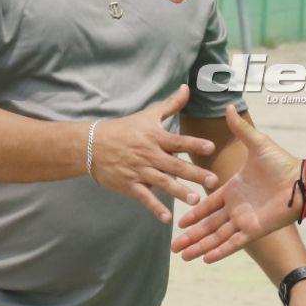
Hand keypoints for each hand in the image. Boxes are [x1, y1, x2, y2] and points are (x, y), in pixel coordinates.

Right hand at [92, 85, 218, 222]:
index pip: (178, 141)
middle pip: (175, 165)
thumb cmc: (125, 129)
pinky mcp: (129, 185)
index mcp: (155, 138)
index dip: (194, 144)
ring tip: (195, 200)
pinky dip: (155, 208)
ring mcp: (139, 171)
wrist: (92, 144)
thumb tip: (187, 88)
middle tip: (213, 181)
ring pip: (162, 183)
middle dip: (194, 174)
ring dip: (179, 192)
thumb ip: (171, 104)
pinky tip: (168, 218)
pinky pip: (145, 198)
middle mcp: (149, 155)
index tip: (210, 147)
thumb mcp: (148, 115)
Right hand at [171, 105, 300, 261]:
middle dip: (191, 236)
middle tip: (173, 247)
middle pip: (208, 225)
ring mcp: (245, 220)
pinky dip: (220, 251)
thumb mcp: (257, 144)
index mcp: (234, 190)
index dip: (193, 213)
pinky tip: (205, 259)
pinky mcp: (255, 230)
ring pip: (217, 237)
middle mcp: (237, 208)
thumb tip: (228, 106)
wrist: (300, 180)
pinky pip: (234, 243)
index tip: (178, 221)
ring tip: (183, 256)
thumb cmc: (282, 163)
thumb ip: (240, 129)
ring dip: (200, 246)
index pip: (208, 204)